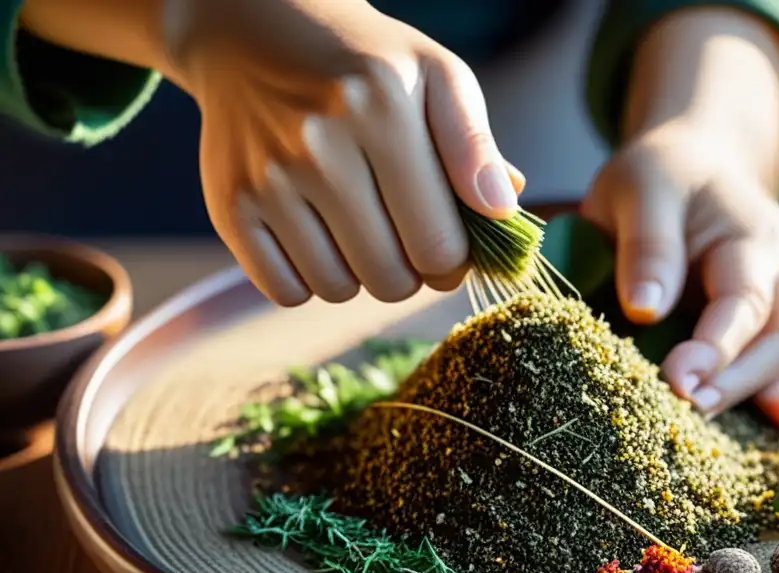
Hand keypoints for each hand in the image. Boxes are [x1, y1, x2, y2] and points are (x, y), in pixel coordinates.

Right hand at [159, 0, 522, 305]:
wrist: (256, 31)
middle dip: (409, 271)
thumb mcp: (437, 78)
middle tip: (403, 237)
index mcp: (385, 110)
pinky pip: (285, 292)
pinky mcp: (230, 205)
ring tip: (357, 227)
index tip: (448, 245)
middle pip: (390, 279)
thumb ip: (476, 146)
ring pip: (338, 291)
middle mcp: (320, 144)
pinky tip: (316, 236)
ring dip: (358, 274)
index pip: (439, 247)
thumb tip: (504, 208)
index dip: (454, 262)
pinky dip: (308, 280)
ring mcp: (269, 177)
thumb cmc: (365, 67)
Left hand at [581, 120, 778, 427]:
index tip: (677, 383)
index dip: (715, 350)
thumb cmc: (663, 179)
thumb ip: (647, 245)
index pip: (744, 302)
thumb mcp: (639, 191)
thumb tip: (645, 309)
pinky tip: (772, 415)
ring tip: (730, 418)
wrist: (699, 163)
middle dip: (740, 381)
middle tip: (690, 411)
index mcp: (750, 232)